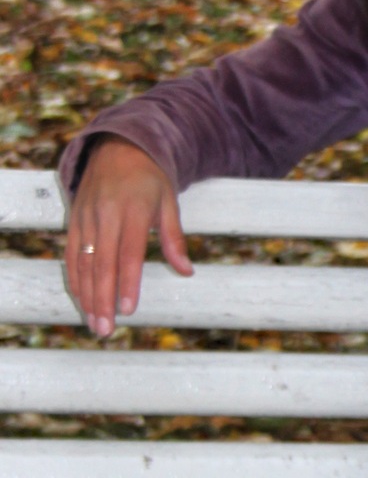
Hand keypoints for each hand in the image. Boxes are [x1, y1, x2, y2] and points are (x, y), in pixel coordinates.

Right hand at [65, 136, 191, 336]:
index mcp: (134, 211)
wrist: (117, 148)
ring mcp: (87, 217)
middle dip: (103, 299)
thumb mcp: (169, 202)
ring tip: (94, 323)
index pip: (129, 253)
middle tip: (106, 329)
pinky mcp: (75, 219)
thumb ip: (174, 238)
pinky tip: (81, 299)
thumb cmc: (149, 179)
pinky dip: (75, 278)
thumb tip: (186, 271)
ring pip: (84, 263)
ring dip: (87, 295)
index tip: (128, 310)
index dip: (127, 283)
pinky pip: (72, 253)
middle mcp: (106, 215)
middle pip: (102, 264)